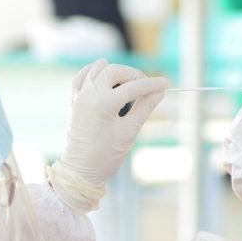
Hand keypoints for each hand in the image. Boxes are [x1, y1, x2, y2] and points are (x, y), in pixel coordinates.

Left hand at [60, 59, 169, 186]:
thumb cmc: (105, 157)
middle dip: (134, 75)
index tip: (167, 84)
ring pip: (98, 71)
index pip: (133, 87)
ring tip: (131, 79)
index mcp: (103, 103)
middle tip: (148, 86)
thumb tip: (159, 92)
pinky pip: (81, 78)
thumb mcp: (129, 132)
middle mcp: (89, 95)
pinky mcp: (74, 102)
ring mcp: (79, 97)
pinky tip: (101, 68)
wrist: (80, 172)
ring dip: (115, 71)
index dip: (152, 85)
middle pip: (115, 71)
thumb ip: (144, 108)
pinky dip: (92, 71)